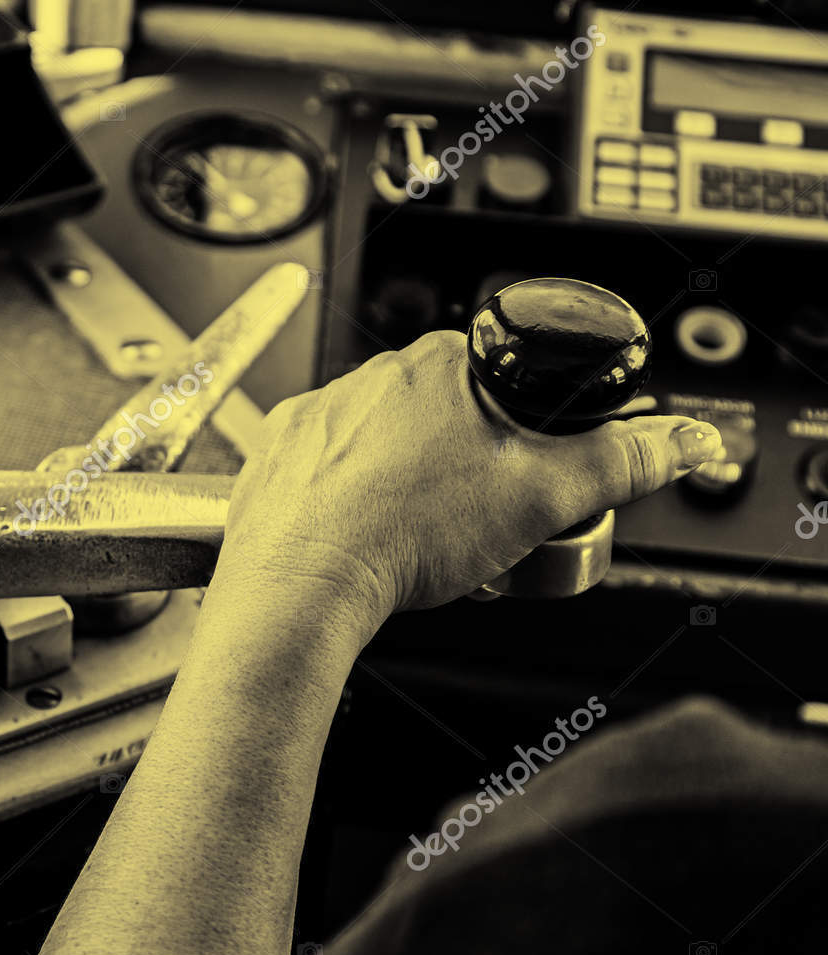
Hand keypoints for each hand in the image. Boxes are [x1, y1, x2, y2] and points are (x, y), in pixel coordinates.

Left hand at [214, 330, 720, 635]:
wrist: (301, 587)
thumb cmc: (404, 535)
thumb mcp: (544, 498)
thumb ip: (621, 463)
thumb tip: (682, 441)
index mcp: (435, 367)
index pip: (500, 377)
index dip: (524, 430)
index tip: (522, 474)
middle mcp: (365, 379)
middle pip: (438, 416)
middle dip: (465, 468)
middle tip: (474, 524)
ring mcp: (311, 419)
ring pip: (377, 447)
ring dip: (403, 488)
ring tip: (417, 544)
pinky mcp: (272, 461)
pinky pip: (321, 477)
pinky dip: (343, 508)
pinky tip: (362, 543)